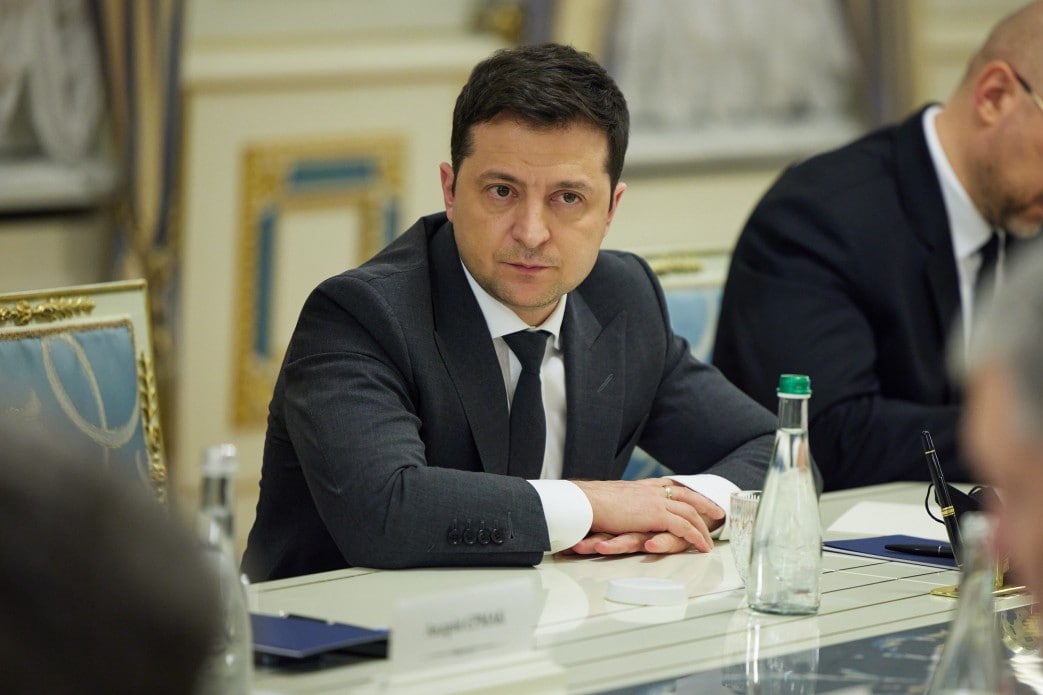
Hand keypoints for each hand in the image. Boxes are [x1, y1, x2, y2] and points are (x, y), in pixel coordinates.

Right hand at [571, 478, 723, 553]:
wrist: (586, 502)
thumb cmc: (589, 503)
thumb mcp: (607, 500)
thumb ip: (619, 504)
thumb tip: (616, 510)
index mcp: (641, 487)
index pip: (669, 486)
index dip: (684, 491)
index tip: (694, 495)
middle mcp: (651, 491)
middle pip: (686, 495)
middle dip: (704, 502)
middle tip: (718, 511)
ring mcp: (656, 502)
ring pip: (689, 512)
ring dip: (703, 525)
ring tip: (712, 536)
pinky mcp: (657, 515)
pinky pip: (684, 527)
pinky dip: (696, 536)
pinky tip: (702, 545)